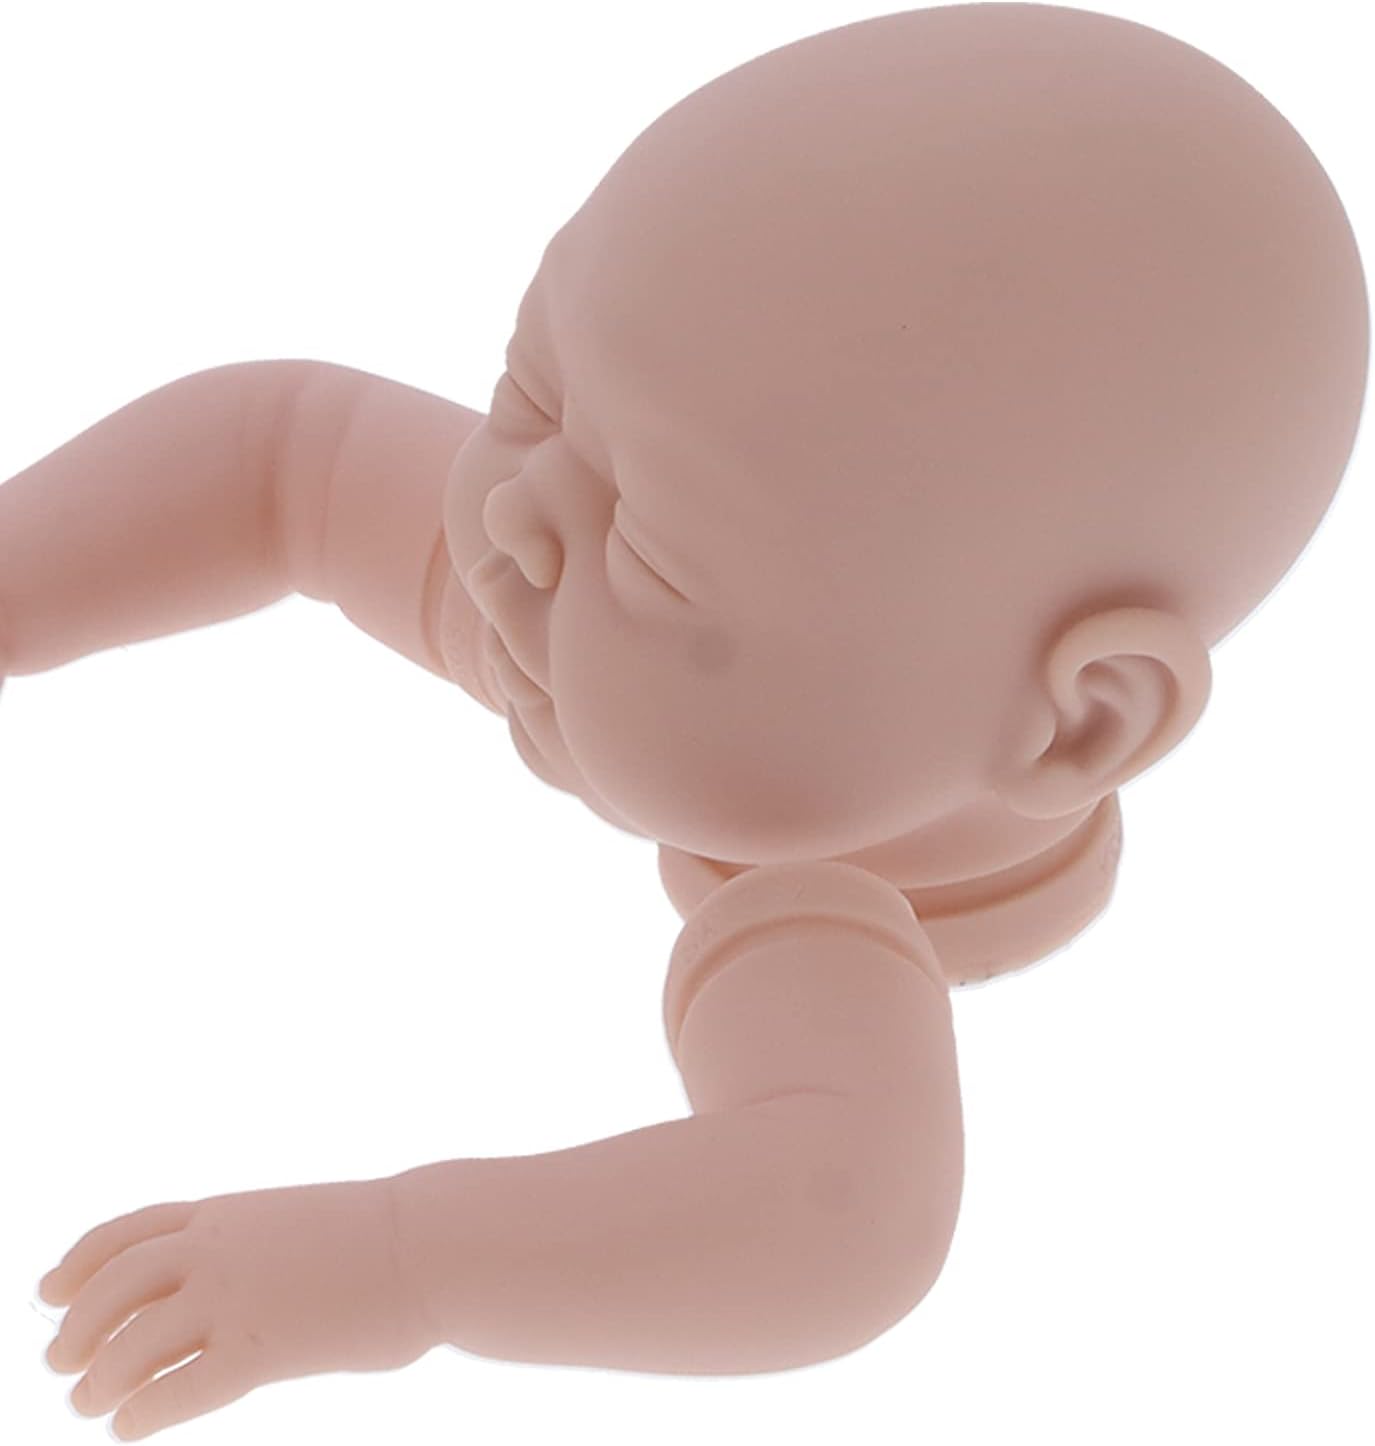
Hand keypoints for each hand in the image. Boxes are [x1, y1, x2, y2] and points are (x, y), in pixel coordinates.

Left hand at [38, 1178, 434, 1438]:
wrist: (432, 1243)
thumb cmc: (384, 1235)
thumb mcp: (299, 1220)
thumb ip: (255, 1243)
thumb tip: (231, 1284)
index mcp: (229, 1210)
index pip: (128, 1230)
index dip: (78, 1261)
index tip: (48, 1287)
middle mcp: (218, 1248)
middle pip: (113, 1286)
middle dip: (76, 1325)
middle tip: (60, 1361)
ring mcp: (235, 1298)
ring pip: (131, 1344)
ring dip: (99, 1378)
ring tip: (89, 1402)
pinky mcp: (259, 1351)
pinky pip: (178, 1390)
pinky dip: (142, 1412)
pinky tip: (132, 1427)